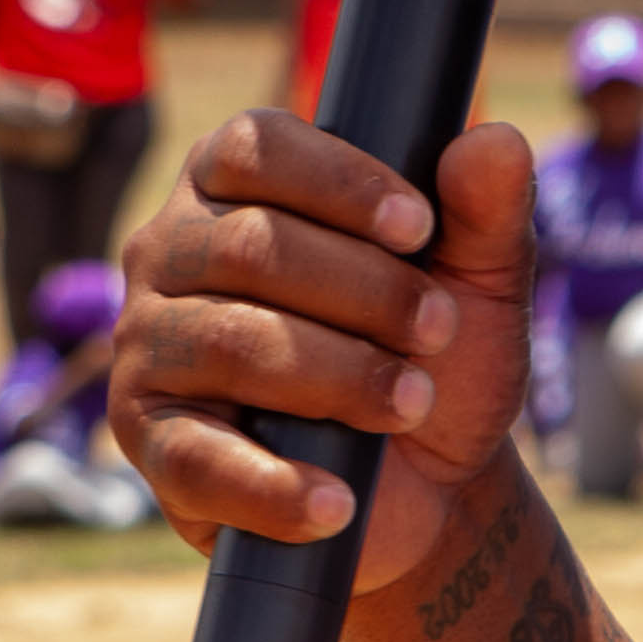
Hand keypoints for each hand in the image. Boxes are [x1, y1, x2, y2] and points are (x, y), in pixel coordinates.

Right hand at [112, 109, 535, 594]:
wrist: (428, 487)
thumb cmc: (432, 357)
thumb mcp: (478, 286)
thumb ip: (489, 214)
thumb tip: (494, 142)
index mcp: (233, 185)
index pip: (256, 148)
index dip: (338, 182)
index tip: (419, 229)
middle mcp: (170, 253)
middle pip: (249, 246)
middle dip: (363, 290)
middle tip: (437, 330)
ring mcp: (148, 347)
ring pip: (228, 343)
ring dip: (336, 376)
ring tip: (411, 401)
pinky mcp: (150, 441)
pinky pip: (197, 458)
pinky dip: (274, 485)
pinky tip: (339, 499)